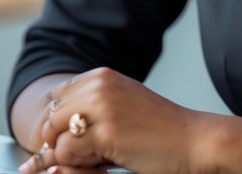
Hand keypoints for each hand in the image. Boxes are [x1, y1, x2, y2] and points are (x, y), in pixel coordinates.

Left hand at [22, 67, 207, 173]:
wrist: (194, 142)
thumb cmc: (161, 132)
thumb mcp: (121, 111)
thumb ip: (89, 114)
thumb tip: (46, 141)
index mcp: (102, 76)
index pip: (55, 98)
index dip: (57, 125)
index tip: (71, 143)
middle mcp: (98, 84)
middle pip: (49, 116)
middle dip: (58, 141)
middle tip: (88, 155)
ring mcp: (100, 105)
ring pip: (54, 135)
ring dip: (70, 154)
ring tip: (100, 159)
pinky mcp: (104, 130)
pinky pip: (66, 152)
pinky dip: (79, 164)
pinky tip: (107, 162)